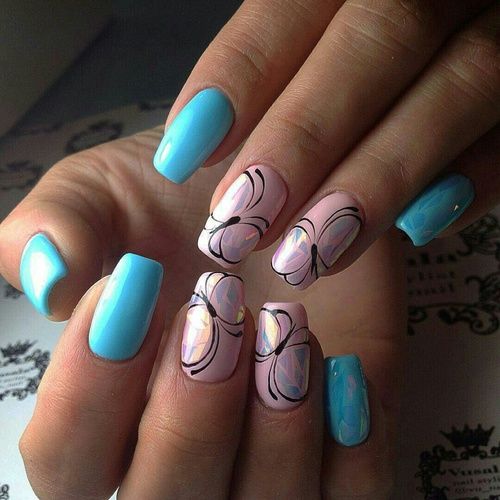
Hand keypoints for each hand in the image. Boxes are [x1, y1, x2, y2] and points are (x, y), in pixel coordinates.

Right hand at [0, 132, 404, 497]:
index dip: (90, 383)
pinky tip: (344, 368)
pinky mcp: (337, 450)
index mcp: (108, 413)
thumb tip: (49, 281)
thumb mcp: (104, 191)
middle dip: (193, 410)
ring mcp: (264, 462)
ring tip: (285, 323)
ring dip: (277, 429)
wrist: (270, 196)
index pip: (67, 457)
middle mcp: (182, 452)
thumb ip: (59, 225)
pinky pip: (350, 498)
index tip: (135, 281)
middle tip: (218, 302)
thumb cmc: (177, 200)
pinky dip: (352, 449)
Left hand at [152, 0, 498, 288]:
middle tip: (240, 227)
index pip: (289, 9)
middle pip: (378, 37)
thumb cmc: (342, 55)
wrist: (439, 44)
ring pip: (461, 84)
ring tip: (315, 254)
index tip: (183, 157)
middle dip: (305, 139)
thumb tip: (197, 139)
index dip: (236, 81)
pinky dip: (475, 180)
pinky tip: (419, 229)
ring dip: (381, 177)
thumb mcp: (305, 40)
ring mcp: (493, 30)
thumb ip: (263, 73)